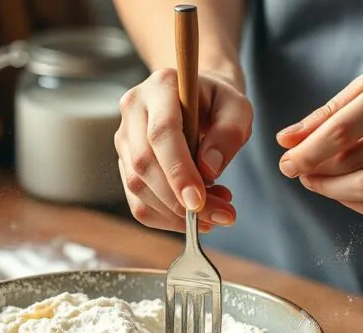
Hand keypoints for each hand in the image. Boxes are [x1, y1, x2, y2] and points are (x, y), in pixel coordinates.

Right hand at [115, 68, 252, 231]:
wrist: (202, 102)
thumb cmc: (220, 104)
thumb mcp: (238, 109)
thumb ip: (229, 133)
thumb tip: (208, 169)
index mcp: (161, 86)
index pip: (162, 133)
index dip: (178, 171)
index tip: (198, 202)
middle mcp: (133, 109)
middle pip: (144, 164)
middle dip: (179, 200)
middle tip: (222, 215)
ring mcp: (124, 137)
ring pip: (137, 186)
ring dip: (176, 212)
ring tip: (216, 210)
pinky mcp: (124, 163)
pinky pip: (138, 201)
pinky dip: (167, 218)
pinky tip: (195, 214)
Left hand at [276, 40, 362, 219]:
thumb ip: (330, 112)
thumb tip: (286, 140)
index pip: (342, 132)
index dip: (307, 154)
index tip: (286, 164)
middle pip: (357, 167)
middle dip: (319, 177)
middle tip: (302, 174)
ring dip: (338, 194)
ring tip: (322, 184)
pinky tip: (351, 194)